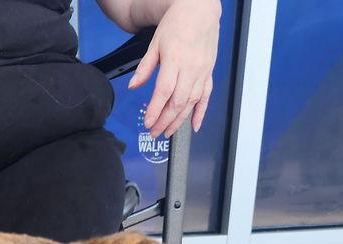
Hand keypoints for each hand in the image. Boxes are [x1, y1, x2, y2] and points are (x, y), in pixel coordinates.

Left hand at [130, 0, 221, 136]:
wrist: (199, 10)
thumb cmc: (177, 24)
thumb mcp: (155, 44)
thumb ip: (145, 68)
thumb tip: (134, 86)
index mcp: (175, 60)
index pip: (164, 92)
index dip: (155, 110)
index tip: (148, 123)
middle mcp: (190, 69)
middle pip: (178, 102)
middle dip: (165, 121)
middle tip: (154, 133)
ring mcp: (202, 72)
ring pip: (191, 103)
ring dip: (179, 121)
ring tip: (167, 132)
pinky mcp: (208, 73)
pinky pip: (206, 97)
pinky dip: (201, 113)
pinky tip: (194, 126)